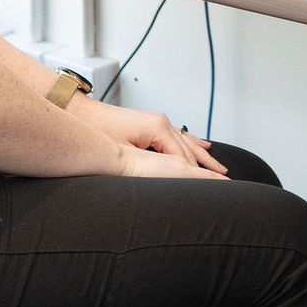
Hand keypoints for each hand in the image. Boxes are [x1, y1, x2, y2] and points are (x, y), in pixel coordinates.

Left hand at [70, 99, 226, 174]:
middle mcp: (162, 122)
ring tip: (222, 171)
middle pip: (189, 151)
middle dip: (207, 169)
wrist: (79, 113)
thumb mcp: (124, 155)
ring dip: (204, 158)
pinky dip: (193, 144)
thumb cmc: (97, 132)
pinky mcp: (151, 124)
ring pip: (187, 143)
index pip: (184, 159)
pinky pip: (179, 136)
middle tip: (227, 186)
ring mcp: (158, 122)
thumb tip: (172, 176)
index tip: (211, 193)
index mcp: (159, 128)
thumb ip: (151, 165)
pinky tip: (204, 146)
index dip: (196, 177)